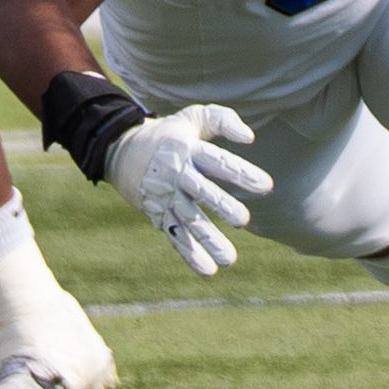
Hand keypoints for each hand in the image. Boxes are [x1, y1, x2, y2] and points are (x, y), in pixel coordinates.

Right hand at [106, 103, 272, 276]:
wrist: (121, 151)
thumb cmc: (170, 133)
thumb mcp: (193, 117)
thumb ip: (223, 120)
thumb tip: (250, 137)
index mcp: (187, 149)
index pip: (217, 162)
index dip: (241, 173)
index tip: (267, 185)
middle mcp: (176, 175)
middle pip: (201, 192)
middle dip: (222, 206)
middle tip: (243, 221)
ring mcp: (165, 198)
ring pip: (189, 221)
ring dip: (208, 240)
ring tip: (230, 259)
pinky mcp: (158, 215)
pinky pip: (175, 236)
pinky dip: (190, 255)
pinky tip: (209, 271)